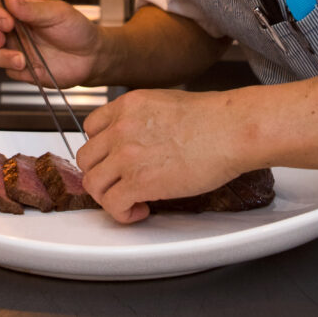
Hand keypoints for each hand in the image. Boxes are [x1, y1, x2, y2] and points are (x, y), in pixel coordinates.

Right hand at [0, 0, 101, 87]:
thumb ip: (32, 9)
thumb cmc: (76, 30)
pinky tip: (30, 66)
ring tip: (20, 58)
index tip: (6, 19)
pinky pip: (6, 71)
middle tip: (1, 37)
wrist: (91, 57)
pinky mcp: (21, 71)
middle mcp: (13, 32)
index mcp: (19, 12)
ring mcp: (15, 51)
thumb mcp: (58, 13)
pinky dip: (14, 69)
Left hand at [76, 89, 245, 223]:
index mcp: (127, 106)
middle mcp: (120, 128)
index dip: (101, 148)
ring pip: (93, 184)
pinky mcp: (139, 182)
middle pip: (86, 158)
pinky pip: (112, 204)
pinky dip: (122, 213)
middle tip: (119, 183)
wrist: (231, 130)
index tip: (111, 159)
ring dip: (109, 196)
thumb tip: (141, 138)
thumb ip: (142, 118)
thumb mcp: (164, 103)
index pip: (90, 128)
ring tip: (130, 200)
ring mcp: (126, 155)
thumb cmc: (212, 119)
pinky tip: (140, 210)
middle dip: (101, 174)